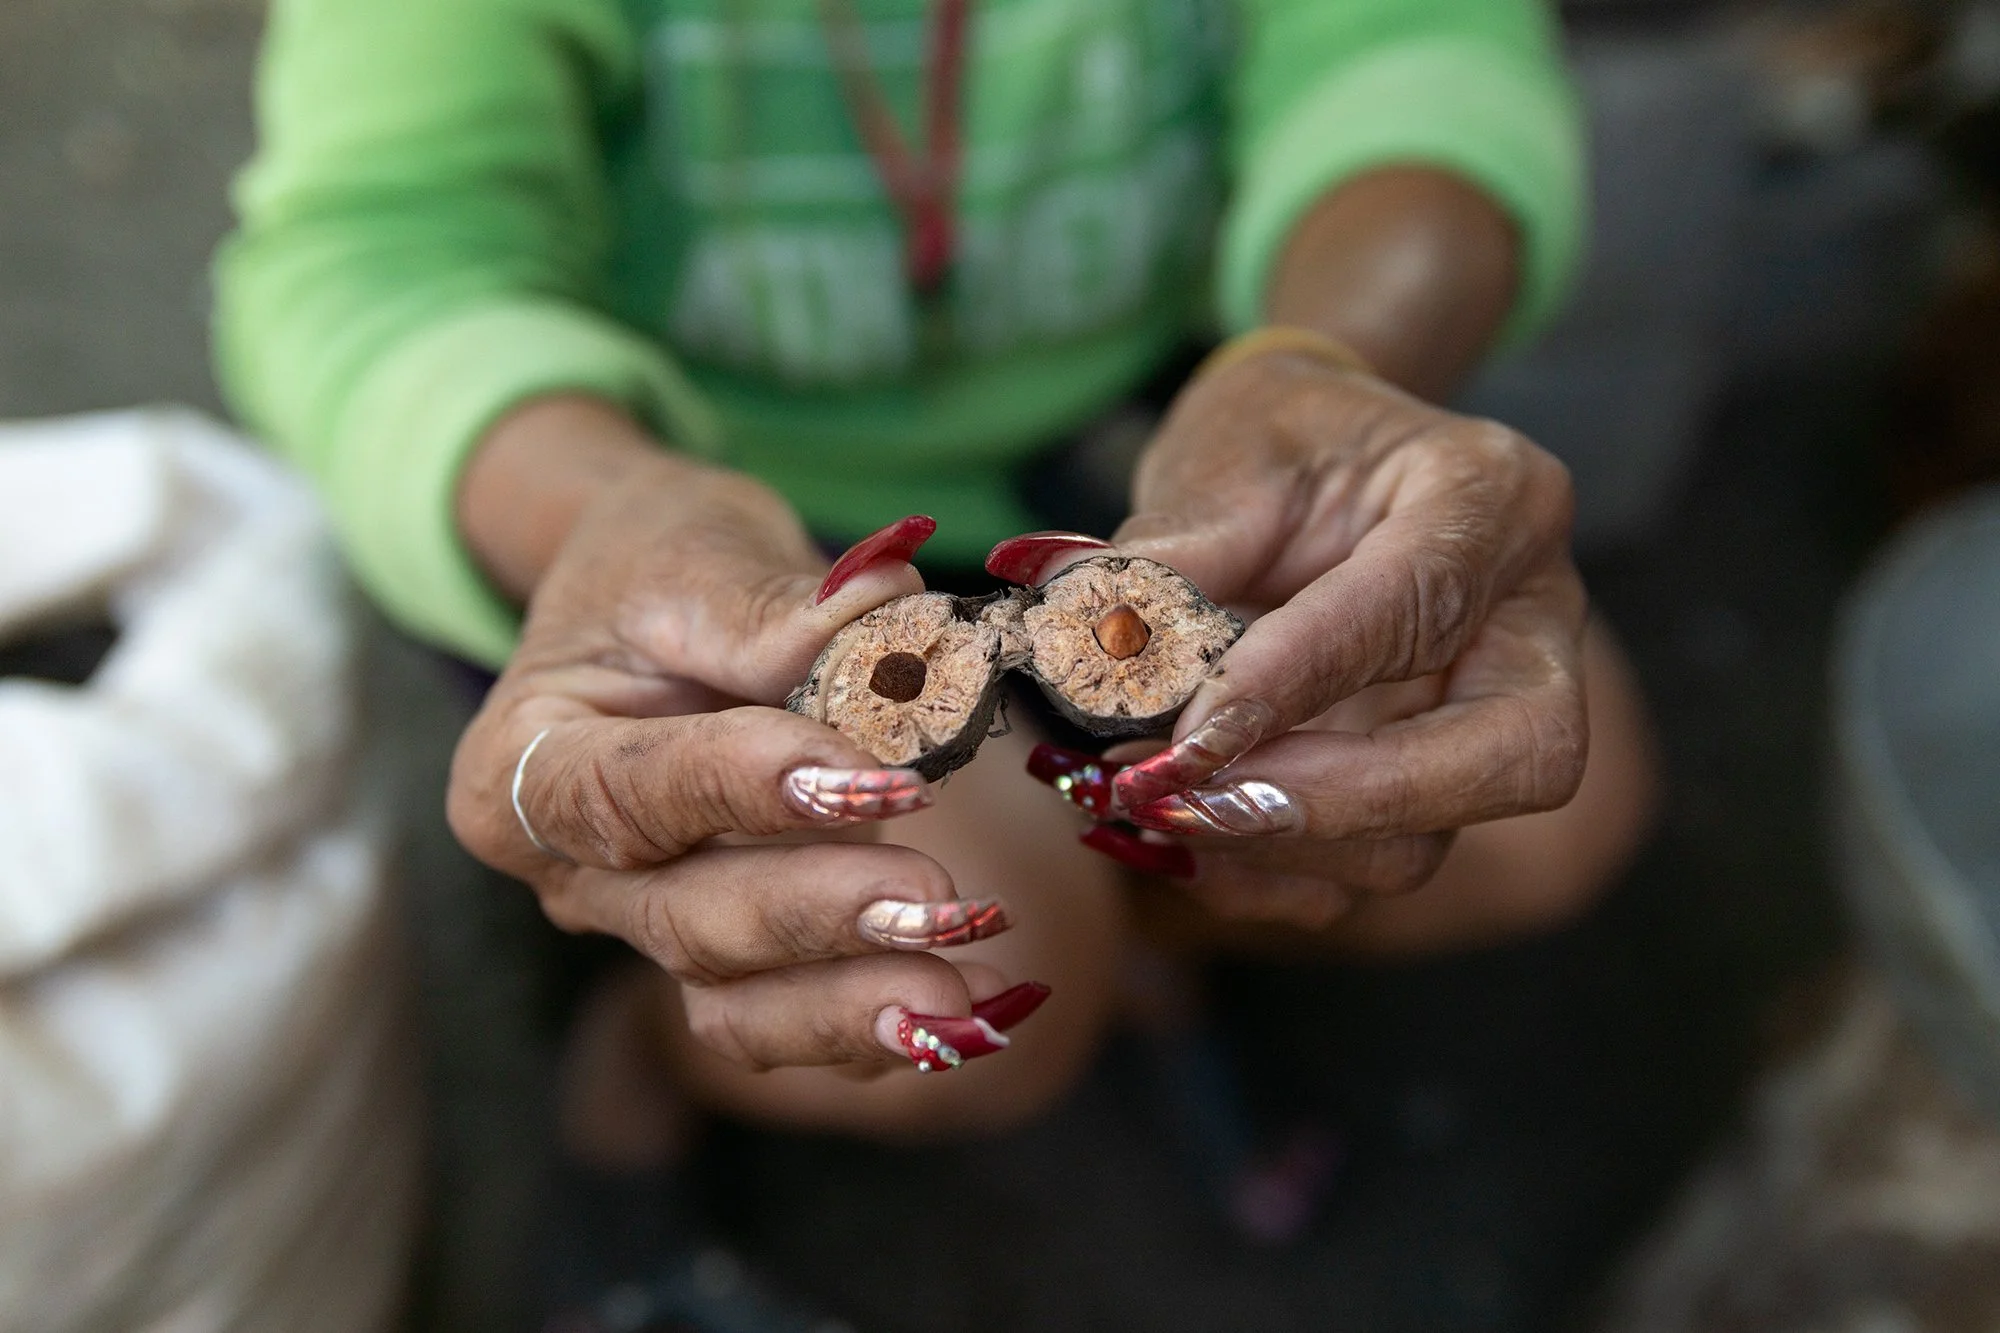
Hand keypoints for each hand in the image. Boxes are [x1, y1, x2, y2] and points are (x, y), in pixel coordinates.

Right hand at [446, 400, 1045, 1072]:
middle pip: (683, 918)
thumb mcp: (694, 555)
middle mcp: (570, 872)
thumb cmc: (659, 569)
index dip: (741, 792)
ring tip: (963, 997)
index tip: (866, 775)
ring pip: (730, 1001)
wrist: (659, 607)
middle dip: (816, 914)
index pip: (622, 793)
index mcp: (519, 764)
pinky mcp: (723, 960)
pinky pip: (783, 1024)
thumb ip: (774, 609)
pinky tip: (969, 1015)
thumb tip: (892, 618)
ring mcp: (644, 928)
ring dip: (849, 1005)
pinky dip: (869, 1027)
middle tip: (938, 901)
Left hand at [1015, 342, 1587, 927]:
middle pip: (1513, 756)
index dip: (1299, 684)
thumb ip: (1168, 559)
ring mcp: (1498, 716)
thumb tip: (1077, 638)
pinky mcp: (1435, 789)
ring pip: (1429, 837)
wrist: (1308, 461)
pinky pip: (1365, 870)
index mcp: (1495, 498)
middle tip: (1188, 796)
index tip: (1184, 736)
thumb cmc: (1275, 439)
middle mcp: (1531, 619)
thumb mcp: (1220, 458)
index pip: (1419, 606)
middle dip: (1342, 800)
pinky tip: (1177, 834)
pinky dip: (1266, 874)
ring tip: (1148, 802)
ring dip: (1276, 843)